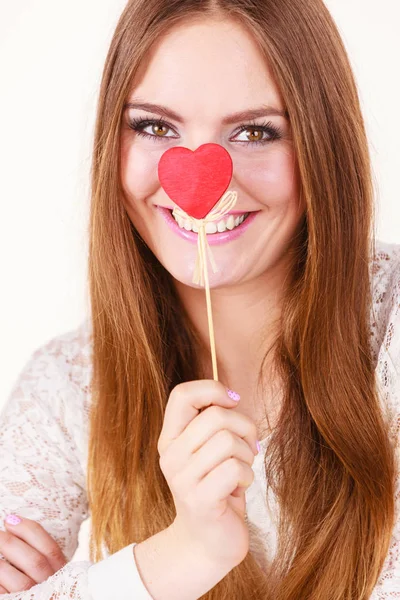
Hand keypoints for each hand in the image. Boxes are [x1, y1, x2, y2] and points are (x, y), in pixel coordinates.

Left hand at [0, 516, 66, 593]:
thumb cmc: (43, 588)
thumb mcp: (49, 573)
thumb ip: (39, 555)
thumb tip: (12, 523)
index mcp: (62, 575)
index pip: (50, 549)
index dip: (29, 531)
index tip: (10, 519)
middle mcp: (52, 589)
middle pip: (34, 562)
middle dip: (12, 544)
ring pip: (18, 582)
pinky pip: (5, 595)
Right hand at [158, 379, 258, 571]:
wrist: (207, 542)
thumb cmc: (216, 487)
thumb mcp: (208, 449)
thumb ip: (213, 421)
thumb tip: (231, 395)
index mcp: (170, 438)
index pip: (182, 395)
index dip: (212, 389)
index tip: (232, 402)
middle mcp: (170, 456)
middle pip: (215, 416)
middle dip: (244, 426)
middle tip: (249, 445)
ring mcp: (182, 479)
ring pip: (228, 441)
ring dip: (247, 454)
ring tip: (243, 468)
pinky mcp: (200, 500)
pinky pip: (234, 468)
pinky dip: (247, 475)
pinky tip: (240, 486)